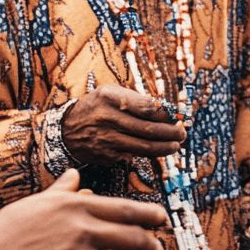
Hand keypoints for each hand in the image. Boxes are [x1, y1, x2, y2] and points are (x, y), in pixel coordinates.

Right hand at [62, 85, 185, 165]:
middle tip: (183, 133)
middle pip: (149, 129)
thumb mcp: (110, 93)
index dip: (166, 113)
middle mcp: (108, 118)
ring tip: (176, 145)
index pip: (147, 106)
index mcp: (110, 97)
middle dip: (171, 133)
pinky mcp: (107, 155)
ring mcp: (107, 139)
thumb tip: (165, 109)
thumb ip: (134, 99)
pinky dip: (148, 154)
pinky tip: (157, 151)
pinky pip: (133, 156)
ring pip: (144, 146)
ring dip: (165, 147)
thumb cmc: (96, 107)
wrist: (66, 130)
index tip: (177, 116)